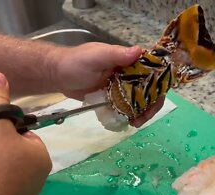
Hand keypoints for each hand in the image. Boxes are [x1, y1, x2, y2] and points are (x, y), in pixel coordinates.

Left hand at [48, 42, 163, 127]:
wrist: (56, 75)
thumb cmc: (75, 62)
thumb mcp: (96, 56)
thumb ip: (116, 55)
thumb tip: (139, 51)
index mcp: (128, 61)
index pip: (152, 71)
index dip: (158, 84)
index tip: (155, 99)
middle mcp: (128, 73)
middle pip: (149, 89)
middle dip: (151, 104)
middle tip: (144, 118)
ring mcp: (121, 87)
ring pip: (139, 100)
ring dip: (142, 112)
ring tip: (136, 123)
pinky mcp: (113, 98)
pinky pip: (127, 107)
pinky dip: (130, 115)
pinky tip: (129, 123)